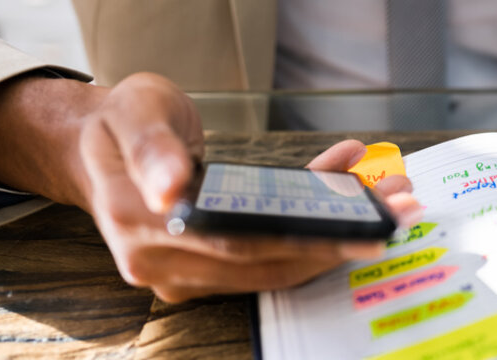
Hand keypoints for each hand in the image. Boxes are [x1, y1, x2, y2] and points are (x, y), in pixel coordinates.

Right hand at [74, 73, 421, 301]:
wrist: (99, 147)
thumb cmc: (120, 126)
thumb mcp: (133, 113)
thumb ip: (152, 148)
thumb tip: (172, 191)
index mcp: (141, 230)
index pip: (236, 245)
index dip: (303, 239)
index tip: (359, 226)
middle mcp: (164, 264)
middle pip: (267, 259)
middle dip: (338, 237)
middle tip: (396, 208)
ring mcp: (188, 272)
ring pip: (276, 262)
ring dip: (336, 235)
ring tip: (387, 199)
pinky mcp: (211, 268)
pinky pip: (272, 253)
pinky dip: (314, 227)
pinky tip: (347, 188)